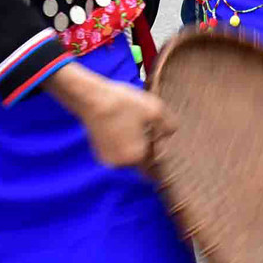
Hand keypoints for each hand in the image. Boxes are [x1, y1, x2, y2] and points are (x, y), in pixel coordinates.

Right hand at [45, 62, 173, 168]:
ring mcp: (107, 159)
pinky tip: (119, 126)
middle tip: (145, 128)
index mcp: (137, 157)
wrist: (90, 97)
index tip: (157, 136)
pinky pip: (116, 152)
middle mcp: (121, 164)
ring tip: (131, 125)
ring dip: (132, 146)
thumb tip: (172, 133)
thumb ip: (169, 125)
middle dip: (145, 147)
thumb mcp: (153, 109)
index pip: (155, 164)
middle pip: (141, 161)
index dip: (158, 150)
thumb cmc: (123, 103)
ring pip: (128, 156)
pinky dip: (120, 143)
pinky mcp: (98, 152)